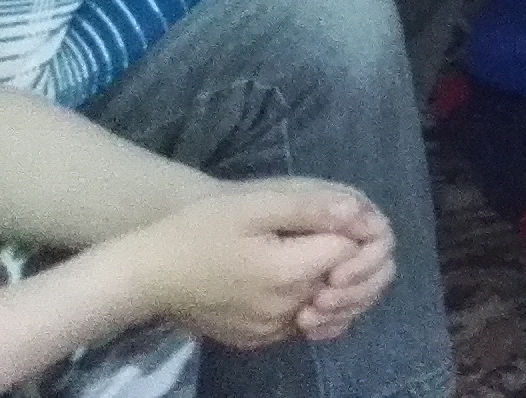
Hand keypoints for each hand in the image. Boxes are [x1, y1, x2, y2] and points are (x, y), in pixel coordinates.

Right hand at [112, 181, 389, 347]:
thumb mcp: (253, 206)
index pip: (353, 252)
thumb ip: (309, 210)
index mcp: (289, 273)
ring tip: (325, 257)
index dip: (355, 230)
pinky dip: (317, 306)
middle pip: (349, 285)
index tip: (341, 216)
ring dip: (340, 285)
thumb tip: (358, 213)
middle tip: (341, 234)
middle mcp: (286, 310)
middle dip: (356, 259)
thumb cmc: (196, 231)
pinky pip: (303, 326)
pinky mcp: (256, 339)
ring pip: (332, 310)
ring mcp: (271, 330)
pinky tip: (307, 284)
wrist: (146, 275)